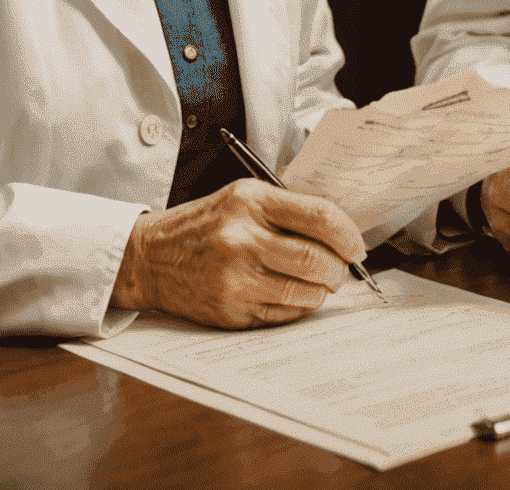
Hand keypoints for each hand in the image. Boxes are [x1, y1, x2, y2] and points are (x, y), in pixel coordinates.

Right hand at [111, 178, 367, 327]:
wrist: (151, 255)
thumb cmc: (205, 223)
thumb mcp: (242, 195)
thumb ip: (288, 205)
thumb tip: (341, 227)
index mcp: (251, 200)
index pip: (319, 216)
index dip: (348, 234)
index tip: (357, 247)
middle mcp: (242, 237)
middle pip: (316, 260)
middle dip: (339, 270)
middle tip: (341, 270)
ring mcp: (235, 277)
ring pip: (304, 292)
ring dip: (322, 292)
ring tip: (319, 284)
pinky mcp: (230, 309)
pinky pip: (283, 314)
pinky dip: (298, 307)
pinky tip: (293, 295)